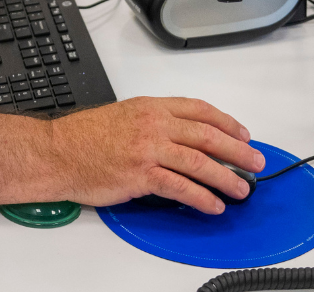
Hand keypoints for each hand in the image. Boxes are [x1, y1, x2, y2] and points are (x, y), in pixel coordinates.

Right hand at [44, 97, 265, 213]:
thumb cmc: (85, 136)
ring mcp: (147, 149)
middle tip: (255, 164)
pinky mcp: (141, 175)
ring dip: (226, 178)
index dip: (226, 122)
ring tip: (242, 190)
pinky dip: (202, 198)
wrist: (58, 151)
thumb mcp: (122, 115)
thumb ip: (152, 122)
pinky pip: (180, 187)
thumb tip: (182, 138)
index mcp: (148, 107)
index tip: (243, 134)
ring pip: (199, 162)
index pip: (197, 109)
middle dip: (237, 151)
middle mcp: (152, 124)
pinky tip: (213, 205)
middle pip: (206, 135)